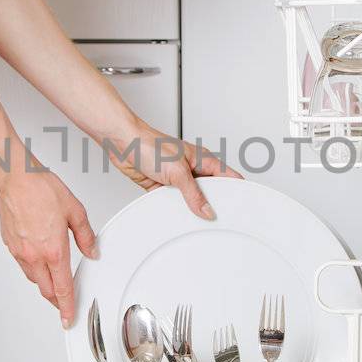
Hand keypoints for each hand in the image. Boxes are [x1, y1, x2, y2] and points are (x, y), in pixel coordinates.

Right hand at [0, 163, 96, 327]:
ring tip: (54, 282)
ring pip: (34, 279)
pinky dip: (33, 270)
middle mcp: (34, 255)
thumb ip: (86, 235)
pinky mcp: (10, 245)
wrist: (15, 177)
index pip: (62, 289)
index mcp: (54, 249)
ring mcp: (20, 252)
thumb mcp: (75, 210)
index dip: (67, 307)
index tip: (69, 318)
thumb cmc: (40, 188)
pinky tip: (39, 261)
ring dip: (45, 285)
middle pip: (46, 290)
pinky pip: (23, 265)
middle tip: (64, 305)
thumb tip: (92, 251)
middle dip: (56, 301)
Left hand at [107, 118, 243, 218]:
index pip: (229, 177)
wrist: (122, 143)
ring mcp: (178, 178)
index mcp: (203, 160)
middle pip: (211, 191)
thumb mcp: (177, 171)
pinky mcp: (162, 186)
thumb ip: (193, 193)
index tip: (240, 208)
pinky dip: (172, 209)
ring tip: (194, 219)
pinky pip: (172, 203)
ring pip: (191, 199)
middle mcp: (193, 169)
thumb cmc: (148, 143)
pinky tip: (174, 214)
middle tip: (216, 218)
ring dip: (191, 208)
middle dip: (213, 204)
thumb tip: (207, 210)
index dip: (237, 192)